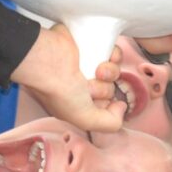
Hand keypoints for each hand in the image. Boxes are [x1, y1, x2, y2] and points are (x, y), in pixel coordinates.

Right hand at [11, 25, 125, 132]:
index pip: (105, 109)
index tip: (96, 104)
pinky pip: (115, 54)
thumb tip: (122, 107)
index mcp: (77, 105)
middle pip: (110, 90)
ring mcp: (87, 67)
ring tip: (96, 70)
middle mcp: (82, 86)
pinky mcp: (92, 48)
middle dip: (104, 90)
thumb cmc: (59, 90)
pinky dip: (114, 56)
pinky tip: (104, 57)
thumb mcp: (84, 119)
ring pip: (114, 72)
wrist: (50, 59)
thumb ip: (109, 123)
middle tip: (88, 87)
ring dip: (110, 72)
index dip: (106, 108)